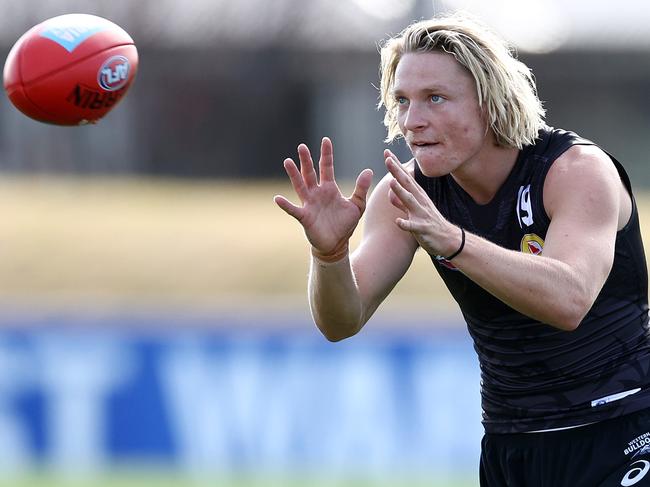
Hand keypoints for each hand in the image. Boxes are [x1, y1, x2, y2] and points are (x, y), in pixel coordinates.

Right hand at [274, 137, 373, 259]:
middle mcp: (317, 193)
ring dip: (294, 175)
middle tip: (302, 146)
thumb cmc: (345, 224)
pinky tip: (277, 198)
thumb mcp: (357, 205)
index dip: (326, 154)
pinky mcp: (305, 217)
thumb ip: (361, 188)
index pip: (326, 167)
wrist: (337, 244)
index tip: (326, 140)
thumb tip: (368, 171)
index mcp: (329, 188)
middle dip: (306, 160)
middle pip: (310, 173)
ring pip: (300, 186)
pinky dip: (285, 205)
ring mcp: (309, 204)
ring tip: (287, 161)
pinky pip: (293, 210)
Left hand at [384, 150, 459, 257]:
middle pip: (407, 184)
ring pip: (410, 201)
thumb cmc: (429, 223)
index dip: (396, 165)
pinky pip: (414, 226)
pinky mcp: (424, 229)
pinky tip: (398, 222)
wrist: (449, 240)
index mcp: (418, 196)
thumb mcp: (415, 210)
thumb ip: (402, 201)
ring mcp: (422, 214)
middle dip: (397, 172)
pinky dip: (406, 224)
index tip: (386, 152)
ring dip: (401, 192)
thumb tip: (390, 192)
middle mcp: (420, 202)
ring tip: (391, 182)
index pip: (405, 177)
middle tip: (387, 159)